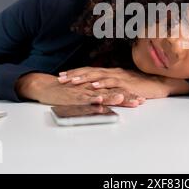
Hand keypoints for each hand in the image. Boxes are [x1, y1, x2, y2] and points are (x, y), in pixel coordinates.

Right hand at [15, 72, 143, 106]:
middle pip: (112, 91)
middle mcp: (92, 87)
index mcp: (96, 87)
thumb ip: (97, 96)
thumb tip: (110, 101)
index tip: (142, 98)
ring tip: (124, 98)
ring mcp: (83, 91)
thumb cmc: (66, 92)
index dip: (129, 94)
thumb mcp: (85, 93)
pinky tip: (99, 100)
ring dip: (112, 96)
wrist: (46, 87)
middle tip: (140, 100)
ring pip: (100, 93)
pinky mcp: (73, 94)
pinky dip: (91, 98)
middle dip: (126, 96)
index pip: (116, 90)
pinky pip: (83, 97)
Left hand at [57, 67, 188, 98]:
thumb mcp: (123, 84)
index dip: (76, 72)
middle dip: (74, 75)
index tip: (62, 75)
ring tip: (72, 81)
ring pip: (99, 76)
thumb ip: (112, 85)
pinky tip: (94, 86)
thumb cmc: (141, 85)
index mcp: (111, 72)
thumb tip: (98, 88)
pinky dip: (102, 84)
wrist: (159, 84)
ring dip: (84, 78)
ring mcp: (120, 77)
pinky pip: (113, 83)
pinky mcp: (127, 84)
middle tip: (60, 78)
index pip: (90, 70)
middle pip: (90, 72)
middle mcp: (113, 72)